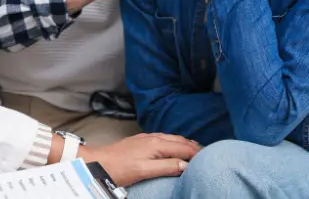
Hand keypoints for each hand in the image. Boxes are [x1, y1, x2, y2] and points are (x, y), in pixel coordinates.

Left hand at [78, 133, 200, 187]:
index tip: (210, 158)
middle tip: (208, 155)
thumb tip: (186, 165)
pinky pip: (164, 139)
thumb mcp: (144, 170)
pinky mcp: (141, 141)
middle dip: (195, 146)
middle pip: (181, 140)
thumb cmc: (119, 168)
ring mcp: (147, 138)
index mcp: (158, 144)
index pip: (185, 147)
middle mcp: (154, 137)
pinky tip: (174, 148)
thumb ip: (166, 166)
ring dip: (186, 144)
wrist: (97, 161)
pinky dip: (175, 143)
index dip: (198, 152)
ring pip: (173, 138)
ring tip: (196, 151)